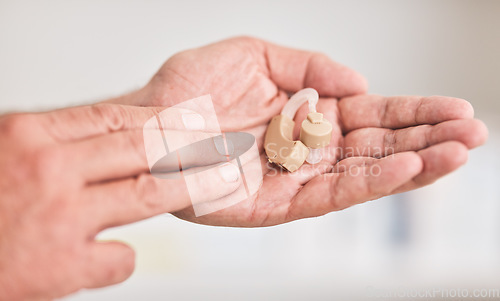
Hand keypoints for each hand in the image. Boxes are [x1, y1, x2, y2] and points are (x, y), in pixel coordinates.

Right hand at [0, 105, 240, 299]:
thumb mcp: (4, 153)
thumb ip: (48, 145)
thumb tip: (101, 140)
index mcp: (27, 136)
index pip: (112, 117)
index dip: (159, 119)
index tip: (191, 118)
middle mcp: (47, 170)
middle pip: (141, 149)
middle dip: (190, 146)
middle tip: (223, 144)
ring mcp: (60, 218)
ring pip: (148, 196)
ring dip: (190, 188)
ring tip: (221, 181)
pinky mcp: (62, 267)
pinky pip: (119, 258)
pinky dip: (123, 257)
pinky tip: (113, 256)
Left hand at [109, 36, 487, 226]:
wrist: (148, 121)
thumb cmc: (191, 88)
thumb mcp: (255, 54)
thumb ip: (310, 66)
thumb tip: (359, 82)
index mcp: (306, 115)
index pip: (371, 115)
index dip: (413, 112)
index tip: (455, 109)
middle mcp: (307, 149)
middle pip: (377, 146)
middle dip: (427, 139)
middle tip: (473, 133)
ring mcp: (294, 179)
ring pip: (363, 174)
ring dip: (413, 164)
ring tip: (457, 153)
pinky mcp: (276, 205)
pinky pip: (330, 194)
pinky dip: (370, 182)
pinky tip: (406, 169)